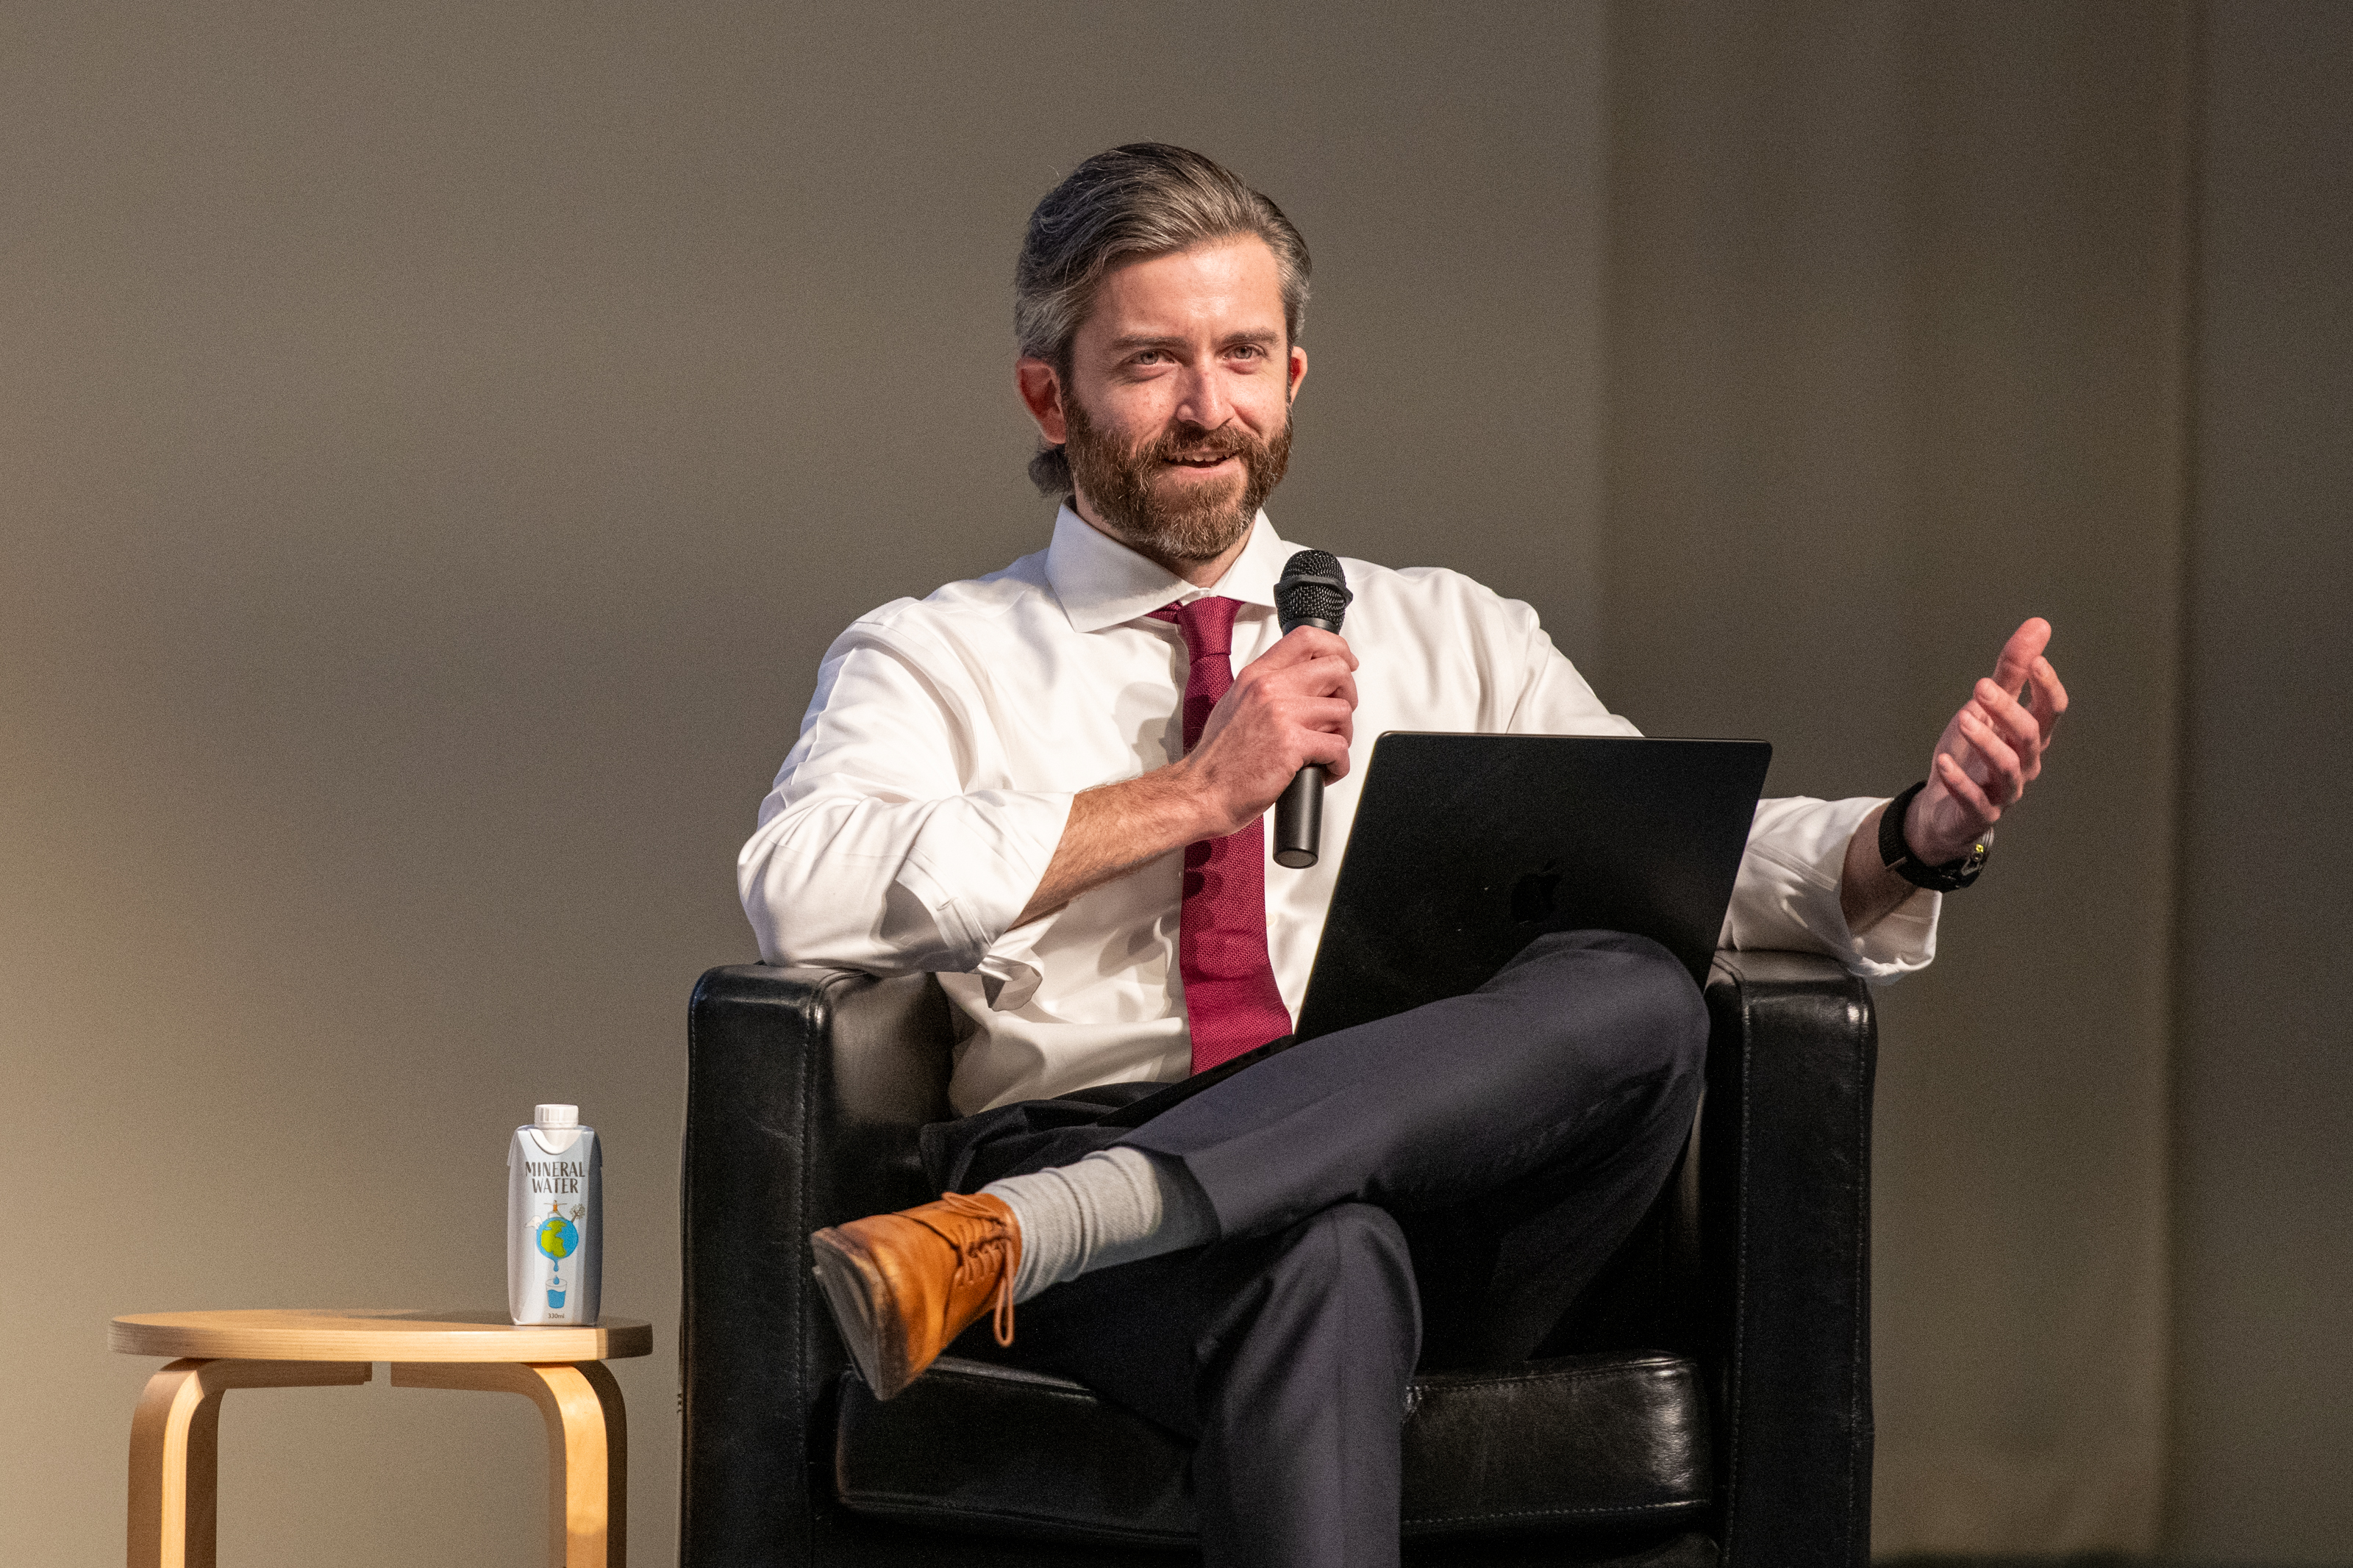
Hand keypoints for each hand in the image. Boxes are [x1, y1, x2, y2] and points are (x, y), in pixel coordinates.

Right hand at [1179, 627, 1357, 837]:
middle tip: (1337, 716)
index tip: (1346, 663)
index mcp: (1257, 676)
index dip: (1337, 649)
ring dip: (1342, 735)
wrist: (1204, 791)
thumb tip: (1301, 683)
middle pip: (1335, 670)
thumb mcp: (1236, 704)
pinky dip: (1338, 764)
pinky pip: (1338, 747)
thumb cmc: (1220, 758)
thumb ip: (1268, 687)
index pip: (1307, 639)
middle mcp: (1269, 689)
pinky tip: (1324, 770)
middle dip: (1348, 694)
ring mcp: (1281, 715)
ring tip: (1325, 751)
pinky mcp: (1292, 745)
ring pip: (1342, 711)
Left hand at [1904, 617, 2067, 863]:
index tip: (2035, 661)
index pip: (2052, 710)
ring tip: (1963, 717)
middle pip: (2028, 735)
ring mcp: (2004, 791)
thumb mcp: (1988, 708)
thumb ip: (2012, 671)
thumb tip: (2039, 626)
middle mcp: (2024, 763)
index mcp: (2029, 736)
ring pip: (2007, 767)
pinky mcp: (1980, 813)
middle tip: (1980, 686)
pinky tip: (1944, 762)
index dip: (2047, 687)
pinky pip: (1975, 800)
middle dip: (2007, 710)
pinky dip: (1960, 781)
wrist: (1943, 808)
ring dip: (1986, 742)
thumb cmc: (1972, 753)